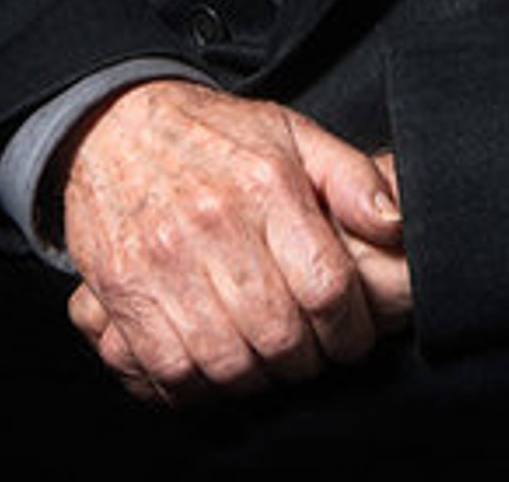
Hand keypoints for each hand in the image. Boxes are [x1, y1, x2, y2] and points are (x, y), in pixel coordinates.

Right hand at [57, 79, 410, 405]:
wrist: (114, 123)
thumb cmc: (212, 136)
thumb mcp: (292, 133)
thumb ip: (352, 178)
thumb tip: (394, 226)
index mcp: (265, 184)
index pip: (326, 287)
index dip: (350, 331)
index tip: (349, 337)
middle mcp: (213, 224)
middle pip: (279, 337)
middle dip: (305, 361)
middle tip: (306, 352)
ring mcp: (162, 260)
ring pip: (227, 364)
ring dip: (255, 378)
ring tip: (262, 359)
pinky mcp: (123, 289)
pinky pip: (170, 370)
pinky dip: (198, 384)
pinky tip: (213, 363)